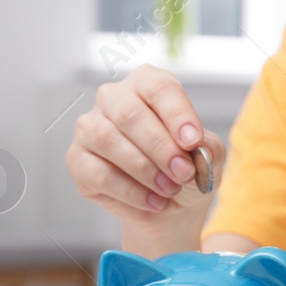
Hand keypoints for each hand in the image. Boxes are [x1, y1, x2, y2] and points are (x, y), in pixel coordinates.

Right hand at [65, 65, 226, 253]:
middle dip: (161, 148)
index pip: (159, 88)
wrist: (170, 202)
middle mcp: (113, 98)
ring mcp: (89, 127)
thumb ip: (207, 146)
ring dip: (144, 170)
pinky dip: (130, 192)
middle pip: (130, 114)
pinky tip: (154, 201)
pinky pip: (99, 173)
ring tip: (170, 189)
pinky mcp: (77, 160)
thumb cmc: (187, 166)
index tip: (193, 142)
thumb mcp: (209, 154)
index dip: (177, 114)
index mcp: (147, 83)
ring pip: (108, 141)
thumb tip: (196, 148)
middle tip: (183, 173)